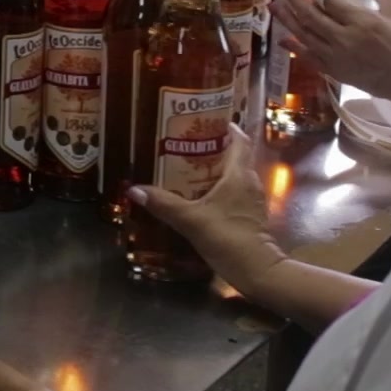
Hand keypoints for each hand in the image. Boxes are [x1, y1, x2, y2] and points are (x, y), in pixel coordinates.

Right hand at [130, 126, 288, 296]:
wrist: (256, 271)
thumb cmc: (228, 238)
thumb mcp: (190, 219)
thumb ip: (163, 203)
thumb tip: (134, 189)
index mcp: (239, 175)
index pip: (239, 141)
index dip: (227, 127)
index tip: (206, 120)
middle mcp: (250, 182)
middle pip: (234, 156)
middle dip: (212, 148)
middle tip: (185, 144)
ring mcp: (252, 200)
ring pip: (234, 175)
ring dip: (215, 169)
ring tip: (186, 168)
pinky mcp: (250, 216)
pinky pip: (233, 192)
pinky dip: (218, 188)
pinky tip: (198, 195)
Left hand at [271, 0, 390, 104]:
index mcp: (361, 20)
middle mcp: (344, 39)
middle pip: (309, 15)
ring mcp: (337, 57)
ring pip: (305, 35)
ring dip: (287, 19)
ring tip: (273, 5)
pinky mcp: (335, 72)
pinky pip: (309, 58)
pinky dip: (295, 47)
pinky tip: (283, 39)